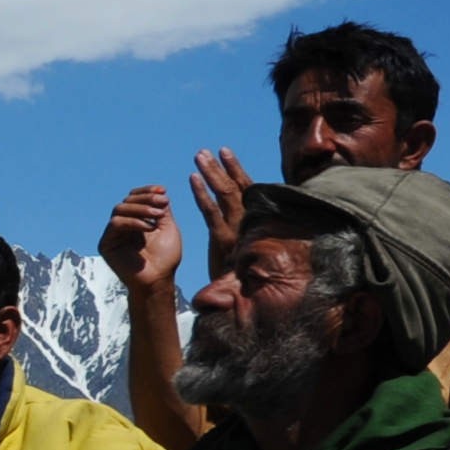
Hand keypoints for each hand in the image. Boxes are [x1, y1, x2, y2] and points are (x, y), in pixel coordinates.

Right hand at [98, 182, 183, 294]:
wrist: (158, 280)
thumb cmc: (166, 258)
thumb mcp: (167, 227)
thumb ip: (161, 210)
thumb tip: (159, 191)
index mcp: (135, 220)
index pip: (134, 198)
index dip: (147, 191)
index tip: (163, 191)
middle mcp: (122, 226)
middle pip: (127, 201)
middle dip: (146, 199)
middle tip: (163, 203)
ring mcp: (112, 235)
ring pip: (119, 209)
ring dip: (140, 208)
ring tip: (158, 215)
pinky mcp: (106, 244)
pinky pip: (115, 224)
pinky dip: (133, 221)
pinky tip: (148, 227)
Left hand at [191, 146, 253, 276]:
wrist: (246, 299)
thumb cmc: (248, 274)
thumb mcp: (248, 248)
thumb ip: (246, 230)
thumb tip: (241, 209)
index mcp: (257, 220)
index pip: (248, 188)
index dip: (236, 169)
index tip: (225, 153)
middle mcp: (250, 221)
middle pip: (237, 187)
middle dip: (221, 167)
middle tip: (206, 151)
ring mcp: (237, 230)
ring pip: (226, 194)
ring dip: (212, 173)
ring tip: (199, 156)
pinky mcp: (222, 240)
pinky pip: (211, 212)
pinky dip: (202, 193)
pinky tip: (192, 179)